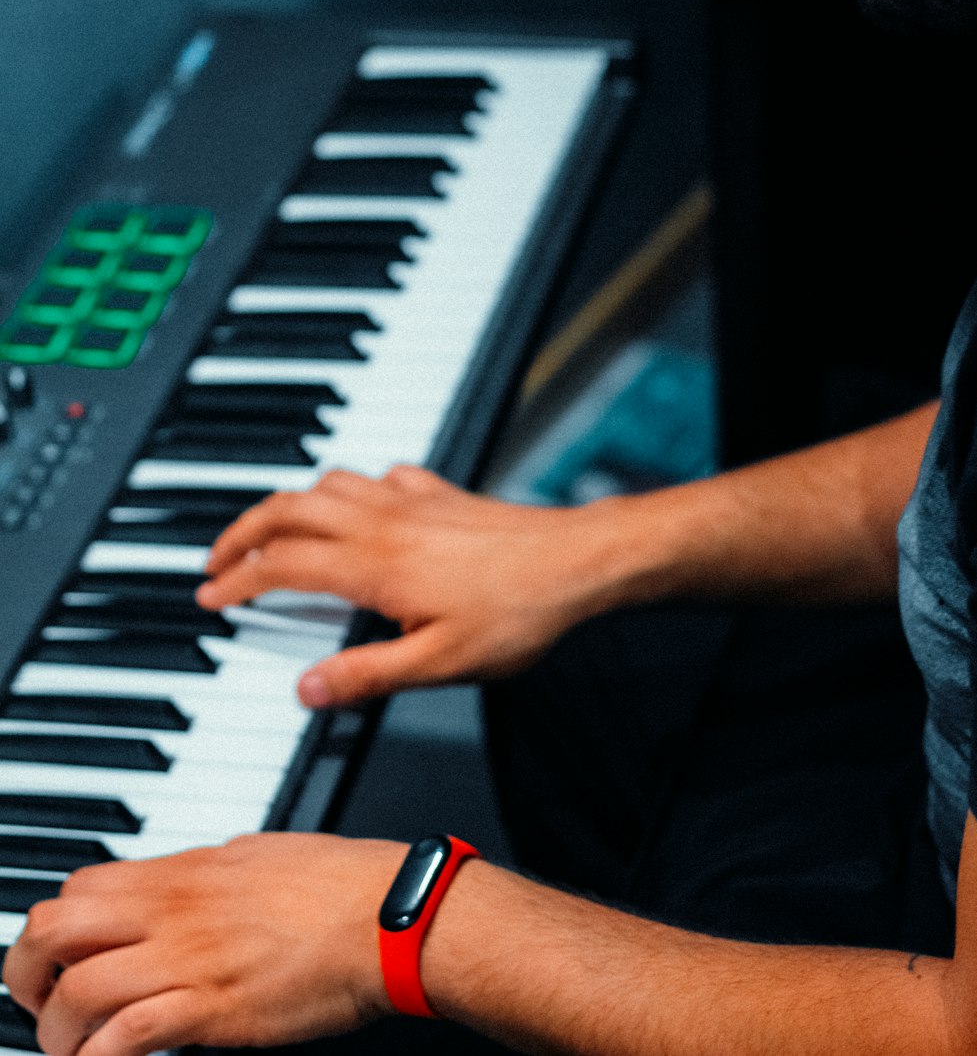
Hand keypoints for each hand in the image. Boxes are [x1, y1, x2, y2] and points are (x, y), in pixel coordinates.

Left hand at [2, 834, 405, 1055]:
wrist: (386, 915)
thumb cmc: (339, 884)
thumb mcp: (259, 855)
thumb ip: (209, 872)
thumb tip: (186, 885)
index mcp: (184, 871)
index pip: (78, 888)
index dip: (52, 929)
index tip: (57, 961)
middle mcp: (172, 910)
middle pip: (54, 930)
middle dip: (25, 976)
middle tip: (38, 1005)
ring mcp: (188, 958)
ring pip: (77, 992)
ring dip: (57, 1033)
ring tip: (71, 1053)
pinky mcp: (210, 1008)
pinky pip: (126, 1037)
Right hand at [197, 464, 626, 706]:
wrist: (576, 563)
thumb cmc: (517, 613)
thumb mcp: (439, 664)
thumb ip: (367, 676)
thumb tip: (307, 688)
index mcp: (373, 565)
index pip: (282, 565)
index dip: (238, 581)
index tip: (212, 596)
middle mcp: (383, 522)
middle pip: (289, 509)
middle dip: (242, 531)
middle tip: (218, 559)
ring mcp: (411, 500)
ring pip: (327, 483)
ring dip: (288, 504)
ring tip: (271, 531)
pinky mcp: (440, 493)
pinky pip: (379, 476)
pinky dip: (350, 486)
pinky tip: (358, 502)